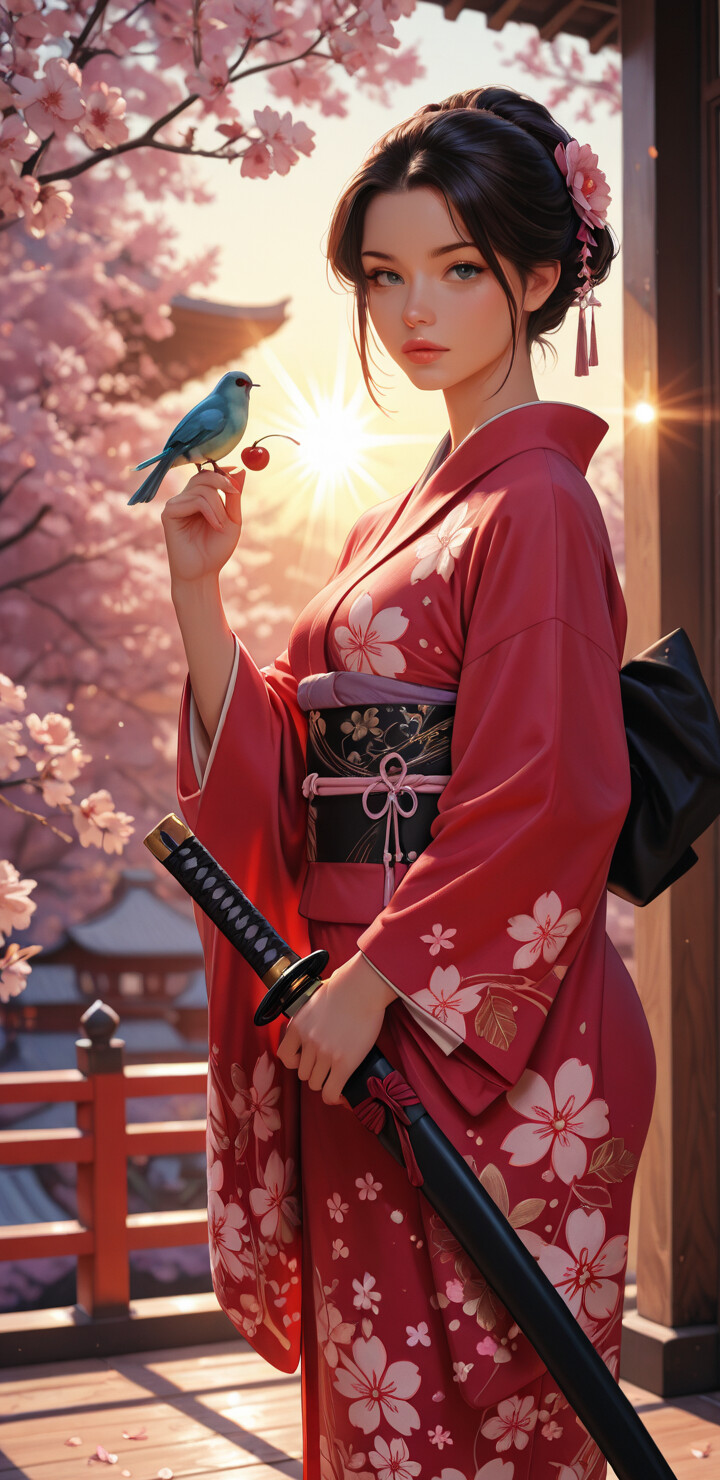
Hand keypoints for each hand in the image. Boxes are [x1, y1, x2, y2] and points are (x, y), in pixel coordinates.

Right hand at [161, 466, 244, 585]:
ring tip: (222, 526)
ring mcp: (176, 505)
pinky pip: (194, 501)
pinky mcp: (169, 513)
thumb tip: (240, 469)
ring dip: (218, 506)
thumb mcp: (232, 520)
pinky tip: (215, 526)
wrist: (203, 573)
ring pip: (202, 489)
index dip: (223, 473)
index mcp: (198, 498)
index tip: (236, 483)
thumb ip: (234, 497)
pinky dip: (210, 512)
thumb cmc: (216, 549)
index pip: (208, 474)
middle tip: (235, 493)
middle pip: (204, 476)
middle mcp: (185, 499)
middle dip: (222, 482)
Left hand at [276, 952, 395, 1107]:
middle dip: (315, 1071)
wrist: (363, 986)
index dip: (296, 1061)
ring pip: (316, 1084)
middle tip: (329, 1065)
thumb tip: (313, 1025)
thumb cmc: (344, 987)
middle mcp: (309, 1042)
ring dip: (326, 1081)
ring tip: (337, 1075)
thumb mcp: (314, 1000)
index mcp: (298, 1026)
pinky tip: (340, 1092)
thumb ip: (308, 1018)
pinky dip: (334, 1096)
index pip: (285, 1056)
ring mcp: (325, 1054)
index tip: (306, 1058)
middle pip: (303, 1073)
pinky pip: (331, 1092)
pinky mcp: (344, 1063)